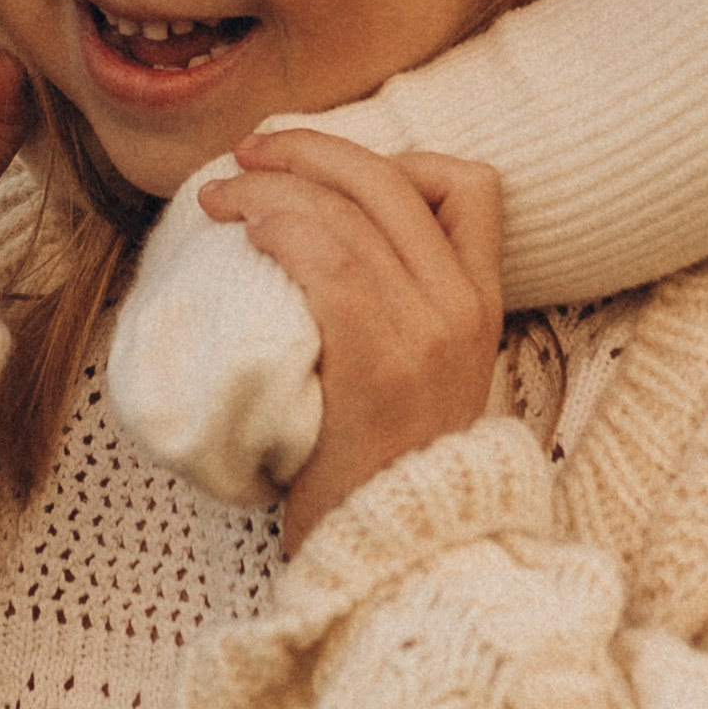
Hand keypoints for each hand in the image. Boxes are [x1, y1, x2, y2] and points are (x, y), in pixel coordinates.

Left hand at [197, 133, 504, 552]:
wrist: (396, 558)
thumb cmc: (385, 467)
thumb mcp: (425, 374)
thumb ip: (403, 307)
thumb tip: (323, 236)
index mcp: (484, 301)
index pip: (471, 184)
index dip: (404, 158)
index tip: (340, 172)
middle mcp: (463, 305)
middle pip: (390, 180)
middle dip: (312, 150)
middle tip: (250, 153)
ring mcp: (426, 330)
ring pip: (346, 214)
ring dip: (272, 189)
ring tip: (223, 195)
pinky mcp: (379, 361)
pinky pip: (327, 262)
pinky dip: (278, 230)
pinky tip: (245, 233)